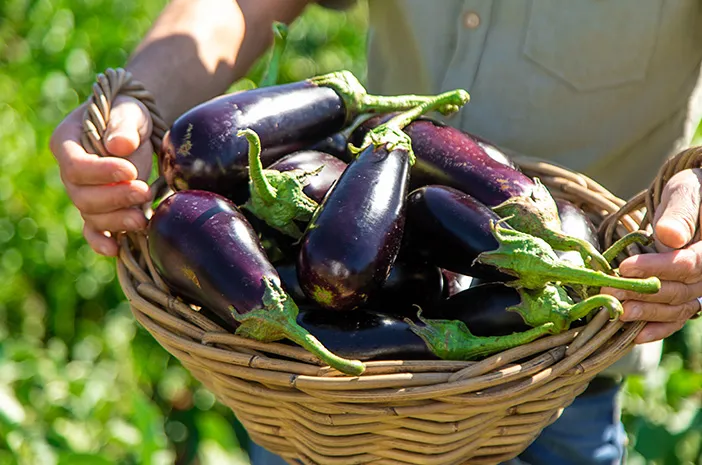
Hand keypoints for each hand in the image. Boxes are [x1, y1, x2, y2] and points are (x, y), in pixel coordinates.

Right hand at [50, 96, 154, 255]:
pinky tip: (116, 250)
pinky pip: (95, 230)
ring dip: (118, 220)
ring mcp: (84, 193)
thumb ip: (124, 125)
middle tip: (144, 192)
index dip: (101, 173)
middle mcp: (69, 173)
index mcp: (66, 143)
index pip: (76, 166)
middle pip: (83, 196)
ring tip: (143, 218)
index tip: (130, 170)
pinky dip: (103, 241)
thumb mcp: (128, 110)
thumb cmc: (128, 113)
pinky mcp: (101, 209)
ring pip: (92, 216)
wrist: (137, 128)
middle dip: (115, 198)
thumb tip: (120, 146)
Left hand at [602, 168, 701, 343]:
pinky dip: (656, 328)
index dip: (656, 268)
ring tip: (615, 310)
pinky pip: (676, 317)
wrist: (693, 202)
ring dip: (645, 312)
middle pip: (678, 290)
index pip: (686, 265)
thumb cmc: (691, 192)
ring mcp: (698, 286)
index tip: (625, 267)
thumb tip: (670, 236)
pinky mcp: (684, 294)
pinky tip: (635, 335)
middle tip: (609, 292)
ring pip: (675, 307)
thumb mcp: (685, 193)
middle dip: (642, 293)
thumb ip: (679, 214)